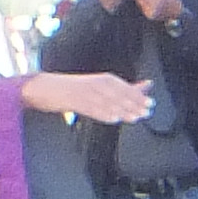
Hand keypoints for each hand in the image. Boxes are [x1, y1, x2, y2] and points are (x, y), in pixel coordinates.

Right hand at [16, 71, 148, 123]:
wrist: (47, 88)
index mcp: (102, 79)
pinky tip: (113, 118)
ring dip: (122, 110)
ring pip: (106, 102)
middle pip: (117, 94)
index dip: (137, 95)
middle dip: (133, 103)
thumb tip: (148, 86)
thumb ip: (125, 88)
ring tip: (136, 117)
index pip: (123, 87)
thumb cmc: (79, 88)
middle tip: (146, 111)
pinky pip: (90, 108)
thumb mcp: (102, 86)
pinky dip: (103, 113)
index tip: (150, 102)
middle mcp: (94, 84)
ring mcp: (84, 93)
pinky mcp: (74, 102)